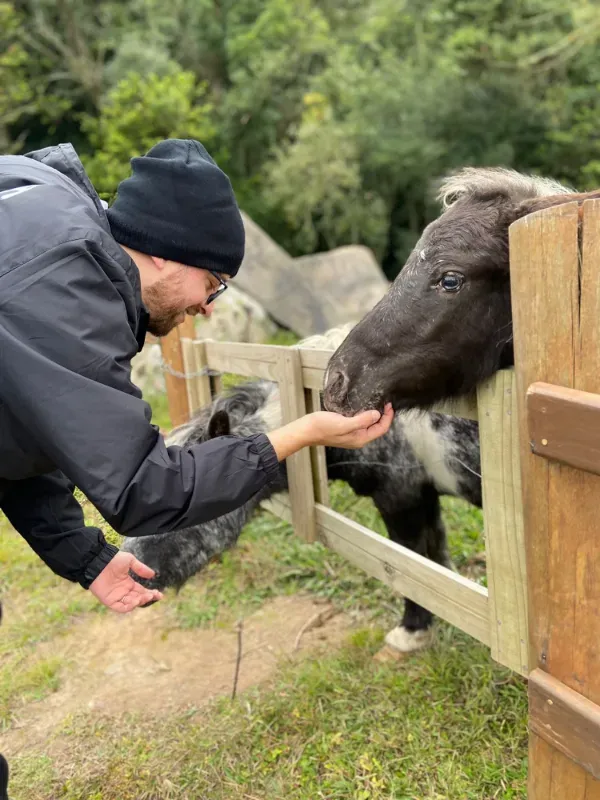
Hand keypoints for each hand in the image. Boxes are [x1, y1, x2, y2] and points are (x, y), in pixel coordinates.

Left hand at [89, 551, 163, 612]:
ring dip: (139, 602)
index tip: (159, 595)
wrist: (98, 562)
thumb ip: (141, 568)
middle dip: (147, 598)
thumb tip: (153, 574)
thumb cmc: (113, 559)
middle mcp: (123, 591)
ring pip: (131, 604)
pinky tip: (135, 601)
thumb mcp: (130, 561)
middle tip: (153, 595)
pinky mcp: (109, 601)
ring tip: (144, 596)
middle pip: (138, 598)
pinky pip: (120, 608)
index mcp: (128, 583)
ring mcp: (116, 597)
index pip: (141, 591)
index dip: (151, 594)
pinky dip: (129, 607)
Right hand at [267, 403, 393, 459]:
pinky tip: (363, 405)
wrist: (305, 430)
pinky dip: (365, 414)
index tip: (389, 404)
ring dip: (374, 414)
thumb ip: (361, 421)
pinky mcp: (345, 429)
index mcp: (360, 439)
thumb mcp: (343, 423)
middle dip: (383, 415)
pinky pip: (360, 422)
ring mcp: (351, 434)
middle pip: (377, 427)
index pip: (381, 429)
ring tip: (377, 401)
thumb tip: (377, 415)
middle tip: (385, 401)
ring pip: (369, 424)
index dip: (388, 417)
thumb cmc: (322, 427)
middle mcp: (358, 438)